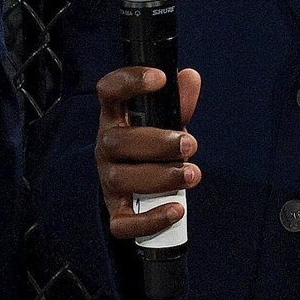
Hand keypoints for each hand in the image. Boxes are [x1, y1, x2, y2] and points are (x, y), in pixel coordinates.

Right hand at [93, 66, 201, 239]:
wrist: (137, 185)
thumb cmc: (151, 145)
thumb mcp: (164, 121)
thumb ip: (178, 102)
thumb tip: (190, 77)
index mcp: (116, 117)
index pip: (109, 91)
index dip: (130, 81)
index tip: (160, 79)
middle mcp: (107, 147)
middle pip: (118, 142)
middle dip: (158, 143)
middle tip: (189, 144)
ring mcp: (109, 180)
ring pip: (122, 179)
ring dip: (161, 176)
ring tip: (192, 174)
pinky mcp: (117, 211)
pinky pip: (123, 222)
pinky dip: (149, 220)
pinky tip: (176, 210)